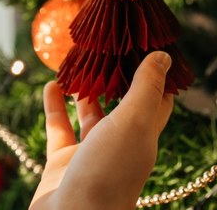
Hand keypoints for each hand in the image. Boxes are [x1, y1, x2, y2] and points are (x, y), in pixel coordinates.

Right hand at [30, 51, 173, 209]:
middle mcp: (121, 143)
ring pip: (91, 114)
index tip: (150, 43)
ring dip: (85, 89)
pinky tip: (52, 84)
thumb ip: (146, 88)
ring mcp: (92, 153)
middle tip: (109, 44)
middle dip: (117, 76)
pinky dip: (55, 105)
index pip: (158, 98)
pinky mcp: (64, 163)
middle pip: (122, 103)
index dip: (156, 72)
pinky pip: (60, 127)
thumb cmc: (108, 173)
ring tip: (80, 60)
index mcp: (145, 135)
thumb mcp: (134, 122)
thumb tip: (164, 56)